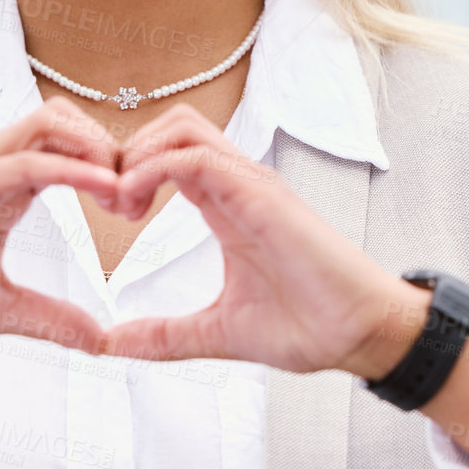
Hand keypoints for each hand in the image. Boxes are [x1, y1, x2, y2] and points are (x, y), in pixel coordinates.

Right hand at [0, 95, 125, 353]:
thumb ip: (49, 319)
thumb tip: (100, 341)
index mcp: (5, 191)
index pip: (70, 150)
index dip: (112, 169)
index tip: (140, 209)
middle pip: (66, 122)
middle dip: (113, 149)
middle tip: (140, 198)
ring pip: (48, 124)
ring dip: (96, 148)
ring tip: (125, 191)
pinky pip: (25, 162)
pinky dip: (71, 170)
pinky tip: (104, 190)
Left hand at [100, 103, 425, 377]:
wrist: (362, 335)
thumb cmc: (308, 325)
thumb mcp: (217, 331)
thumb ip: (165, 334)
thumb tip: (112, 344)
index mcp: (227, 202)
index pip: (170, 152)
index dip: (129, 169)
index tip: (108, 211)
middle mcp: (238, 182)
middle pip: (171, 124)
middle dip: (127, 151)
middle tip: (107, 202)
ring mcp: (251, 183)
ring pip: (181, 126)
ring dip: (138, 154)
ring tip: (120, 204)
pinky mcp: (260, 194)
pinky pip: (195, 156)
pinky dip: (153, 169)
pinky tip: (134, 206)